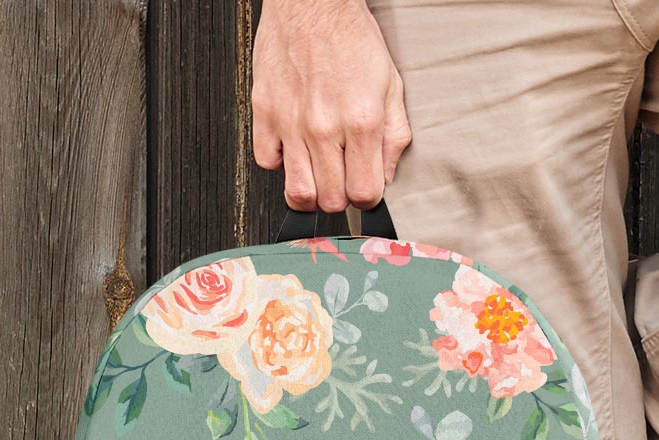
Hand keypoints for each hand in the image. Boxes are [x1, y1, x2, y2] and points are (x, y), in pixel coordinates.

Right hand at [252, 0, 411, 211]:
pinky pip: (266, 162)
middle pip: (331, 201)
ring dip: (311, 192)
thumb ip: (394, 137)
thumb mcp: (391, 87)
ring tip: (318, 175)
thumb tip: (387, 176)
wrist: (312, 1)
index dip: (367, 199)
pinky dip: (280, 163)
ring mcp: (291, 122)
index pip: (364, 194)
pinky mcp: (264, 111)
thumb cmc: (351, 39)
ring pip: (298, 192)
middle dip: (340, 197)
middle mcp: (324, 127)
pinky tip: (293, 149)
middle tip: (341, 178)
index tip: (364, 188)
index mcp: (361, 123)